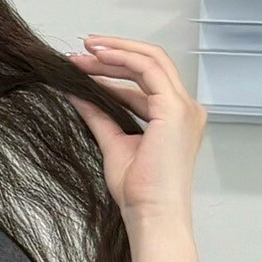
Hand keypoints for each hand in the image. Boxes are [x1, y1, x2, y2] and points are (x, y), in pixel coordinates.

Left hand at [65, 36, 206, 223]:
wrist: (151, 214)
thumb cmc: (139, 192)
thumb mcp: (113, 144)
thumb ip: (98, 116)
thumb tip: (76, 94)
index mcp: (175, 116)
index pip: (147, 78)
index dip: (115, 66)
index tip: (83, 62)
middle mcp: (185, 107)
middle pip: (152, 62)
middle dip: (115, 51)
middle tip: (81, 47)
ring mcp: (184, 107)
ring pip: (151, 60)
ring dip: (114, 53)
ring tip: (82, 51)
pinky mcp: (175, 110)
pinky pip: (147, 71)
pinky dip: (121, 61)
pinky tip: (95, 61)